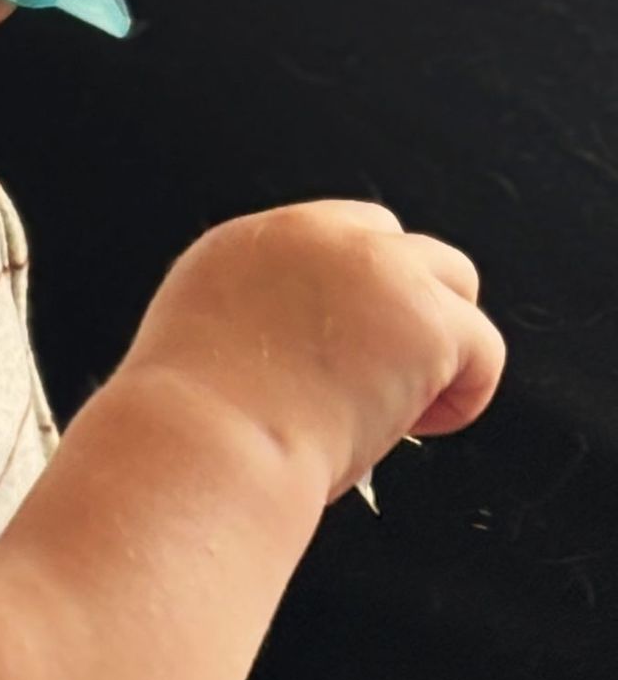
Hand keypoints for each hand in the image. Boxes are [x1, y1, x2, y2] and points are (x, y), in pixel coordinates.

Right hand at [126, 201, 503, 501]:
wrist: (205, 443)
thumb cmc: (194, 430)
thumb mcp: (202, 346)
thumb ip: (254, 326)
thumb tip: (303, 361)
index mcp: (248, 244)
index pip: (330, 239)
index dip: (350, 296)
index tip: (339, 354)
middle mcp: (313, 236)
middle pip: (396, 241)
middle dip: (400, 306)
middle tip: (375, 381)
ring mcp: (377, 270)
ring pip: (454, 281)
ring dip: (438, 341)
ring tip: (399, 406)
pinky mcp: (426, 319)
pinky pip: (483, 347)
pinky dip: (464, 395)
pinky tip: (415, 426)